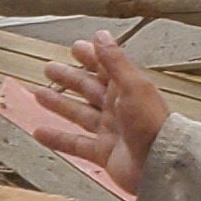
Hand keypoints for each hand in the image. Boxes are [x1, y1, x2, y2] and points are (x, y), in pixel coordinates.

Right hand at [34, 36, 169, 190]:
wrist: (159, 164)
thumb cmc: (152, 125)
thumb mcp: (133, 86)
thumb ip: (115, 62)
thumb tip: (102, 37)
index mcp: (127, 90)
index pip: (105, 68)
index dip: (91, 57)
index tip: (75, 48)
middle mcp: (118, 109)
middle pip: (88, 89)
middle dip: (69, 78)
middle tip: (50, 69)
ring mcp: (110, 131)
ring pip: (79, 114)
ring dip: (59, 104)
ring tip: (40, 94)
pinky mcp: (103, 153)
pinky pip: (74, 144)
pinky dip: (57, 138)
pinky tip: (40, 132)